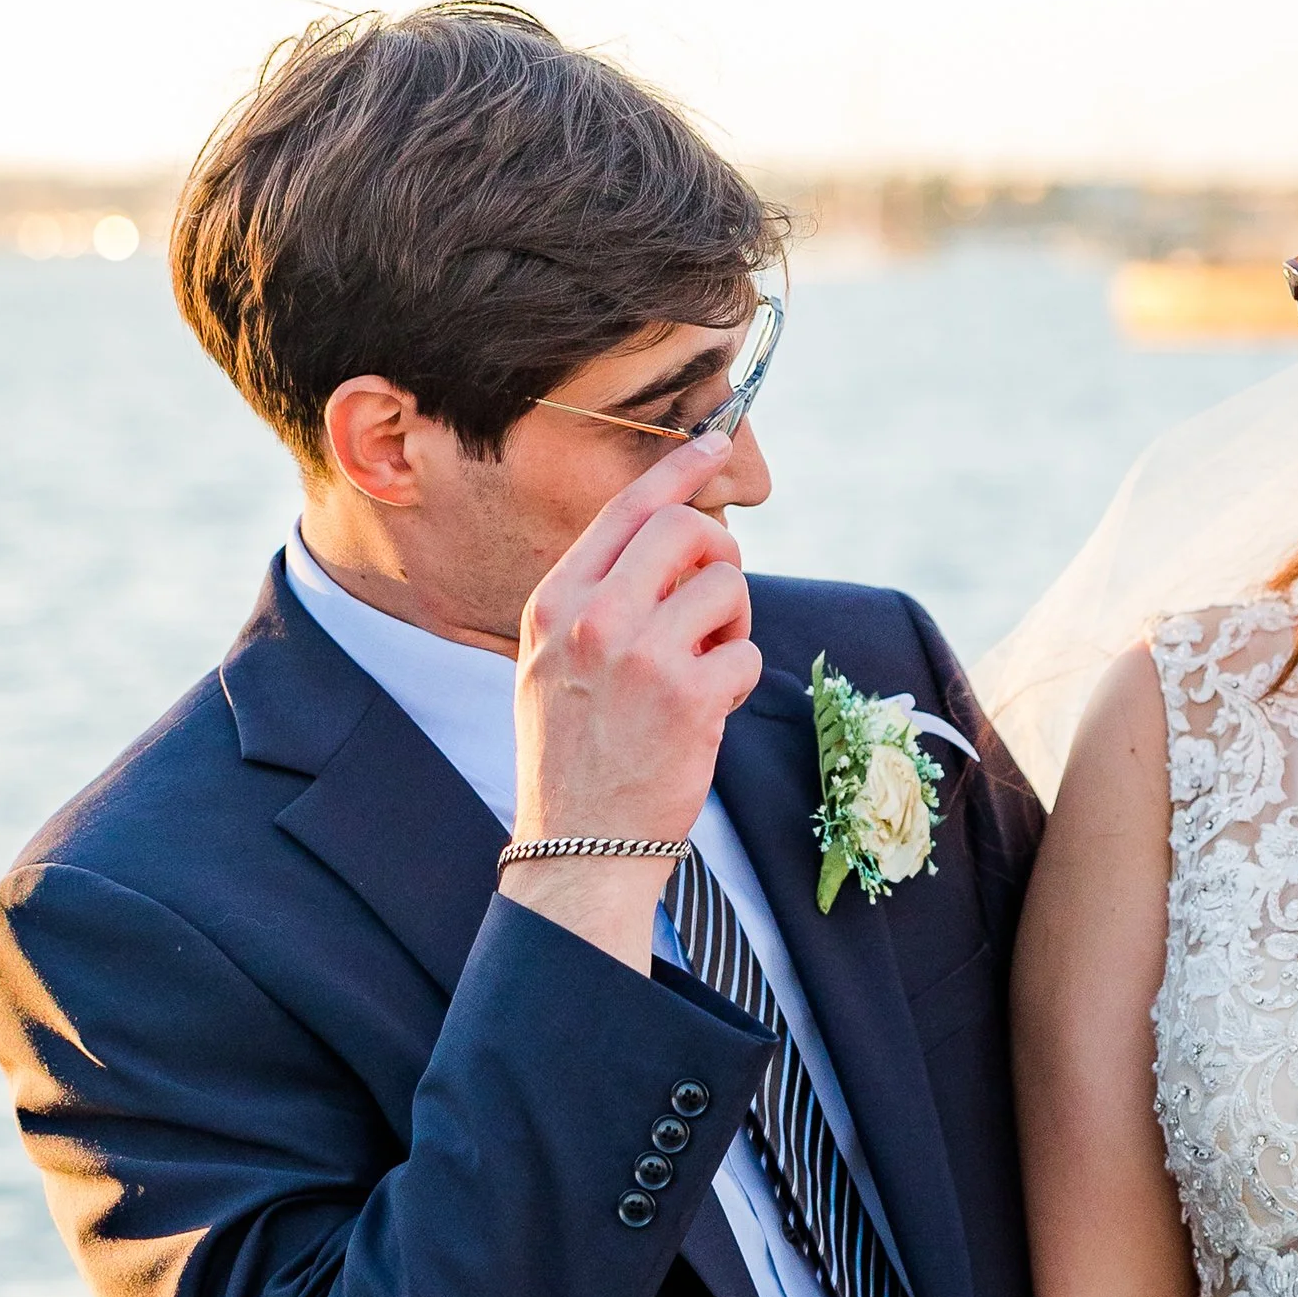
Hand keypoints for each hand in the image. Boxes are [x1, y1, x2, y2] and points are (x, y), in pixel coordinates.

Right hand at [499, 431, 759, 972]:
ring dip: (733, 625)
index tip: (715, 446)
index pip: (628, 507)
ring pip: (728, 587)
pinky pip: (746, 654)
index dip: (680, 468)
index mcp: (556, 601)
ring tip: (704, 670)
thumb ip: (597, 600)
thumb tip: (673, 546)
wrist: (576, 850)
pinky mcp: (690, 699)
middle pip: (688, 529)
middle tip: (717, 601)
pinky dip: (739, 680)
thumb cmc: (572, 757)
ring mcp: (642, 656)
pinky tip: (710, 712)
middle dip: (719, 555)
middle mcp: (594, 618)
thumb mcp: (551, 663)